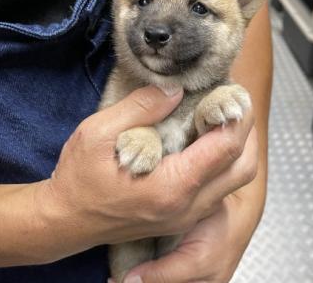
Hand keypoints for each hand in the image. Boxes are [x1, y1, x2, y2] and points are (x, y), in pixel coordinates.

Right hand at [32, 85, 255, 263]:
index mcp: (172, 185)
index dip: (236, 114)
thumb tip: (175, 91)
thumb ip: (141, 108)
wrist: (66, 221)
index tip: (234, 91)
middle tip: (233, 103)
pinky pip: (219, 189)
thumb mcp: (99, 133)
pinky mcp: (182, 217)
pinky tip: (208, 142)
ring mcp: (187, 216)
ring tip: (223, 118)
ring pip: (235, 180)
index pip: (225, 147)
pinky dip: (225, 163)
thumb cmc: (78, 179)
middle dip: (246, 130)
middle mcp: (187, 206)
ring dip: (238, 147)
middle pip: (243, 167)